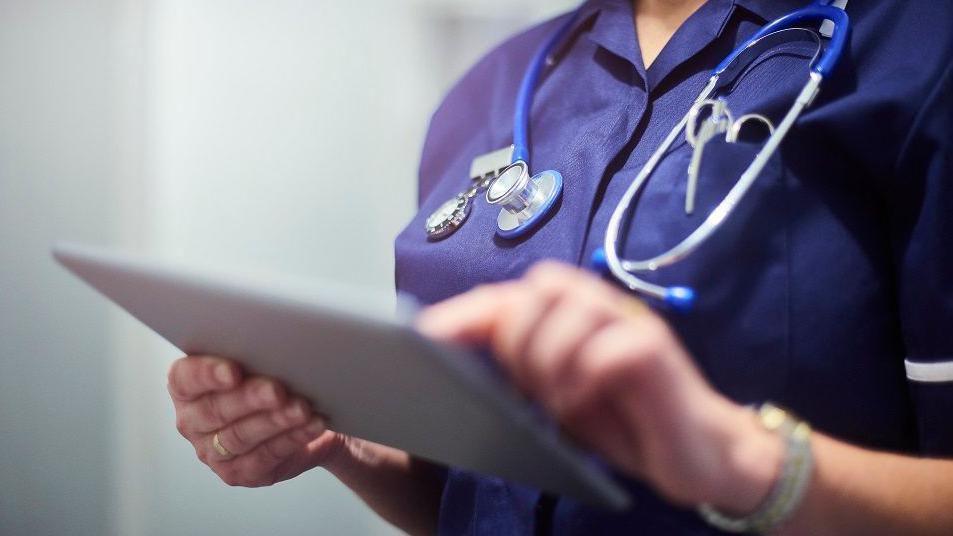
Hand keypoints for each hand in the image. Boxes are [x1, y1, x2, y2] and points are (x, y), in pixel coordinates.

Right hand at [167, 355, 342, 486]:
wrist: (307, 416)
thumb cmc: (274, 379)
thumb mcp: (259, 362)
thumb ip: (253, 353)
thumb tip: (270, 346)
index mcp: (187, 387)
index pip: (185, 379)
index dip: (207, 374)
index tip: (233, 371)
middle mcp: (193, 421)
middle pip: (215, 410)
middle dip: (250, 398)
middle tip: (277, 390)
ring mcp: (212, 452)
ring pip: (241, 436)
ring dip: (274, 421)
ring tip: (301, 408)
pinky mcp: (238, 473)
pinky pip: (265, 456)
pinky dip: (292, 438)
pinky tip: (311, 425)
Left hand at [416, 261, 781, 513]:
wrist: (699, 452)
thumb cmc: (623, 420)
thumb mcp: (560, 394)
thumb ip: (523, 369)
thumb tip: (460, 364)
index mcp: (571, 313)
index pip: (507, 298)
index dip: (463, 314)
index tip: (422, 337)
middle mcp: (600, 306)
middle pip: (537, 288)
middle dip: (517, 338)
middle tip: (529, 385)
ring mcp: (631, 323)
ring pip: (568, 307)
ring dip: (550, 358)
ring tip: (558, 400)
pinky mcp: (657, 350)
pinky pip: (609, 347)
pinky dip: (585, 377)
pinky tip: (583, 404)